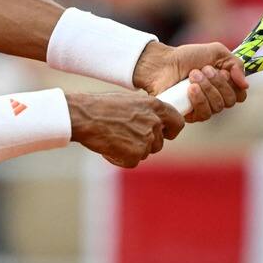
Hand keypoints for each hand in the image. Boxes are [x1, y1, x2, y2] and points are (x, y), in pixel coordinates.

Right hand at [67, 91, 185, 167]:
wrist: (85, 117)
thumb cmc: (101, 107)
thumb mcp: (129, 101)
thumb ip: (145, 112)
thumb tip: (150, 122)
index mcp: (155, 106)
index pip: (177, 122)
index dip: (171, 130)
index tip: (166, 134)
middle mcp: (154, 123)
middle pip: (158, 142)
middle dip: (145, 143)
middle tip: (125, 136)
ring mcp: (146, 140)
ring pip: (145, 152)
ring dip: (132, 150)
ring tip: (113, 138)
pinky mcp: (136, 155)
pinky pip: (132, 162)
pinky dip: (121, 159)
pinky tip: (109, 147)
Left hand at [132, 41, 247, 121]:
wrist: (163, 63)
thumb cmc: (187, 57)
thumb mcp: (216, 52)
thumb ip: (236, 64)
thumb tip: (245, 85)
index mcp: (224, 85)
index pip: (240, 94)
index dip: (234, 83)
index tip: (222, 70)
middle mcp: (216, 98)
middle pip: (230, 100)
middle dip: (218, 83)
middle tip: (203, 69)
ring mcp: (203, 108)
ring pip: (218, 107)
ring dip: (207, 88)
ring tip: (193, 75)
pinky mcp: (190, 115)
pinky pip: (204, 114)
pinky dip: (199, 99)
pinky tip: (190, 88)